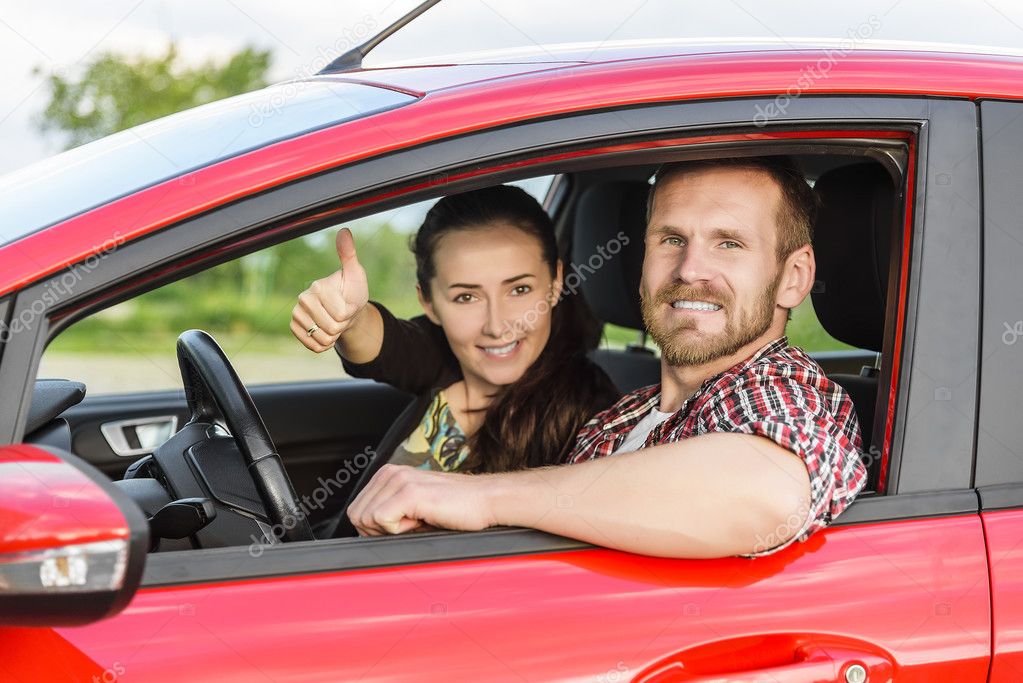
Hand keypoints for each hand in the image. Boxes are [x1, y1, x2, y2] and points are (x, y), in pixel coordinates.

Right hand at [291, 228, 369, 351]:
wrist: (345, 310)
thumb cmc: (351, 291)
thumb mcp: (355, 274)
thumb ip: (349, 254)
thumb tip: (344, 230)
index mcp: (317, 287)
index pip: (342, 314)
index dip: (351, 313)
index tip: (348, 303)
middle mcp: (302, 300)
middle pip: (332, 328)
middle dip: (343, 325)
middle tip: (341, 313)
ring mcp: (296, 315)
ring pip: (323, 340)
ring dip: (334, 335)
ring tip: (334, 321)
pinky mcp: (294, 328)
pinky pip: (315, 347)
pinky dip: (325, 344)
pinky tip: (325, 331)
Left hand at [346, 464, 496, 535]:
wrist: (485, 500)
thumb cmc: (454, 508)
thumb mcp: (412, 506)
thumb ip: (388, 511)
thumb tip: (364, 531)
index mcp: (388, 474)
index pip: (356, 510)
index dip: (374, 528)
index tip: (402, 524)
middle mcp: (390, 473)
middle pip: (357, 516)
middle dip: (378, 531)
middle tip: (409, 525)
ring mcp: (399, 480)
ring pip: (366, 519)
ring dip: (391, 530)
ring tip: (418, 519)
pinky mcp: (409, 492)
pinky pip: (382, 520)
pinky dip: (399, 530)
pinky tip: (421, 519)